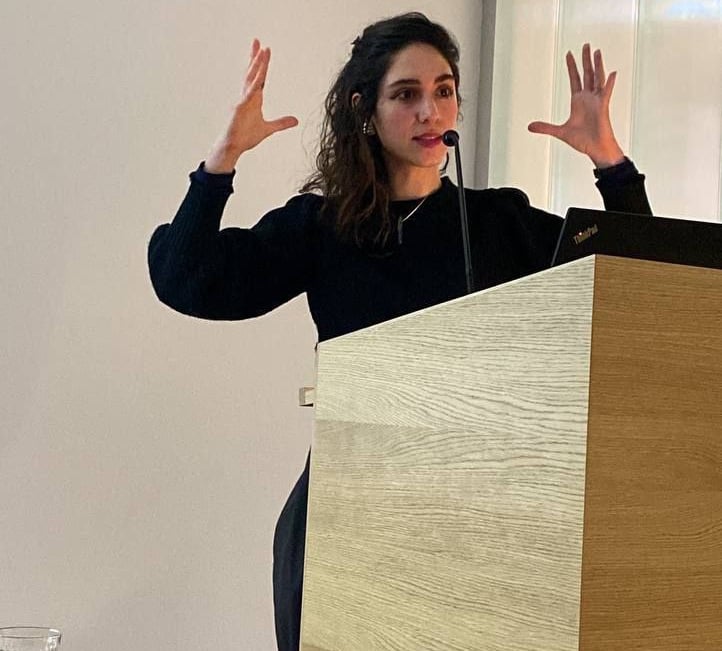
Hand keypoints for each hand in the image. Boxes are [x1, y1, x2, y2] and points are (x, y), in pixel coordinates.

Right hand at [205, 39, 298, 172]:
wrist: (233, 146)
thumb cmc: (246, 136)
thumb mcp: (269, 129)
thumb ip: (281, 123)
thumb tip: (296, 120)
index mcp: (253, 99)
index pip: (259, 77)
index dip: (261, 64)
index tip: (264, 50)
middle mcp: (246, 96)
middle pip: (252, 73)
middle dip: (255, 57)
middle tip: (259, 41)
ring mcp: (242, 101)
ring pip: (250, 79)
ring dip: (256, 65)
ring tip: (261, 51)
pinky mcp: (239, 108)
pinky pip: (248, 94)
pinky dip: (254, 84)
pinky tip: (260, 75)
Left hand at [528, 44, 624, 167]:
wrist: (595, 149)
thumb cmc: (582, 141)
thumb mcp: (560, 132)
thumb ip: (545, 128)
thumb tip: (529, 126)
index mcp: (578, 101)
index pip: (574, 79)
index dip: (572, 67)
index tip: (569, 54)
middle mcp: (588, 98)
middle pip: (587, 74)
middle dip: (585, 60)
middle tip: (585, 45)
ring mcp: (596, 101)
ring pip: (597, 79)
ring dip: (597, 65)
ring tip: (596, 52)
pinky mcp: (603, 108)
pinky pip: (606, 94)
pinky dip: (609, 84)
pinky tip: (611, 73)